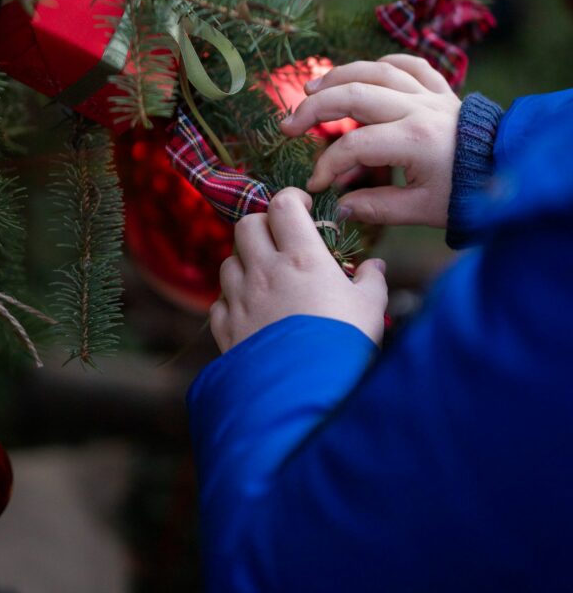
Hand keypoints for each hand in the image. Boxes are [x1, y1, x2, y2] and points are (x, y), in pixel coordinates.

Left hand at [211, 187, 387, 353]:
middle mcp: (265, 271)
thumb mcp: (369, 308)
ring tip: (266, 279)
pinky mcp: (226, 329)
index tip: (304, 208)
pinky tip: (250, 312)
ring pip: (229, 261)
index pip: (282, 204)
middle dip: (263, 226)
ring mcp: (240, 299)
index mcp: (301, 257)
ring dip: (245, 263)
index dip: (292, 199)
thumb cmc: (344, 344)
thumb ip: (371, 282)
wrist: (309, 394)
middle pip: (246, 224)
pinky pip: (218, 302)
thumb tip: (375, 267)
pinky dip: (231, 301)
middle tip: (281, 241)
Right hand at [280, 54, 460, 227]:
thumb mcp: (421, 210)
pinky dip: (385, 64)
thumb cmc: (465, 194)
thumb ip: (377, 207)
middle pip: (353, 95)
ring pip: (376, 71)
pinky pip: (410, 65)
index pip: (353, 146)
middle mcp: (417, 109)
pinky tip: (366, 72)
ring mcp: (430, 95)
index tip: (316, 185)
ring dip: (339, 76)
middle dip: (315, 108)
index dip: (327, 165)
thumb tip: (339, 207)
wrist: (509, 171)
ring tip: (312, 88)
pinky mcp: (442, 90)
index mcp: (412, 140)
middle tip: (289, 125)